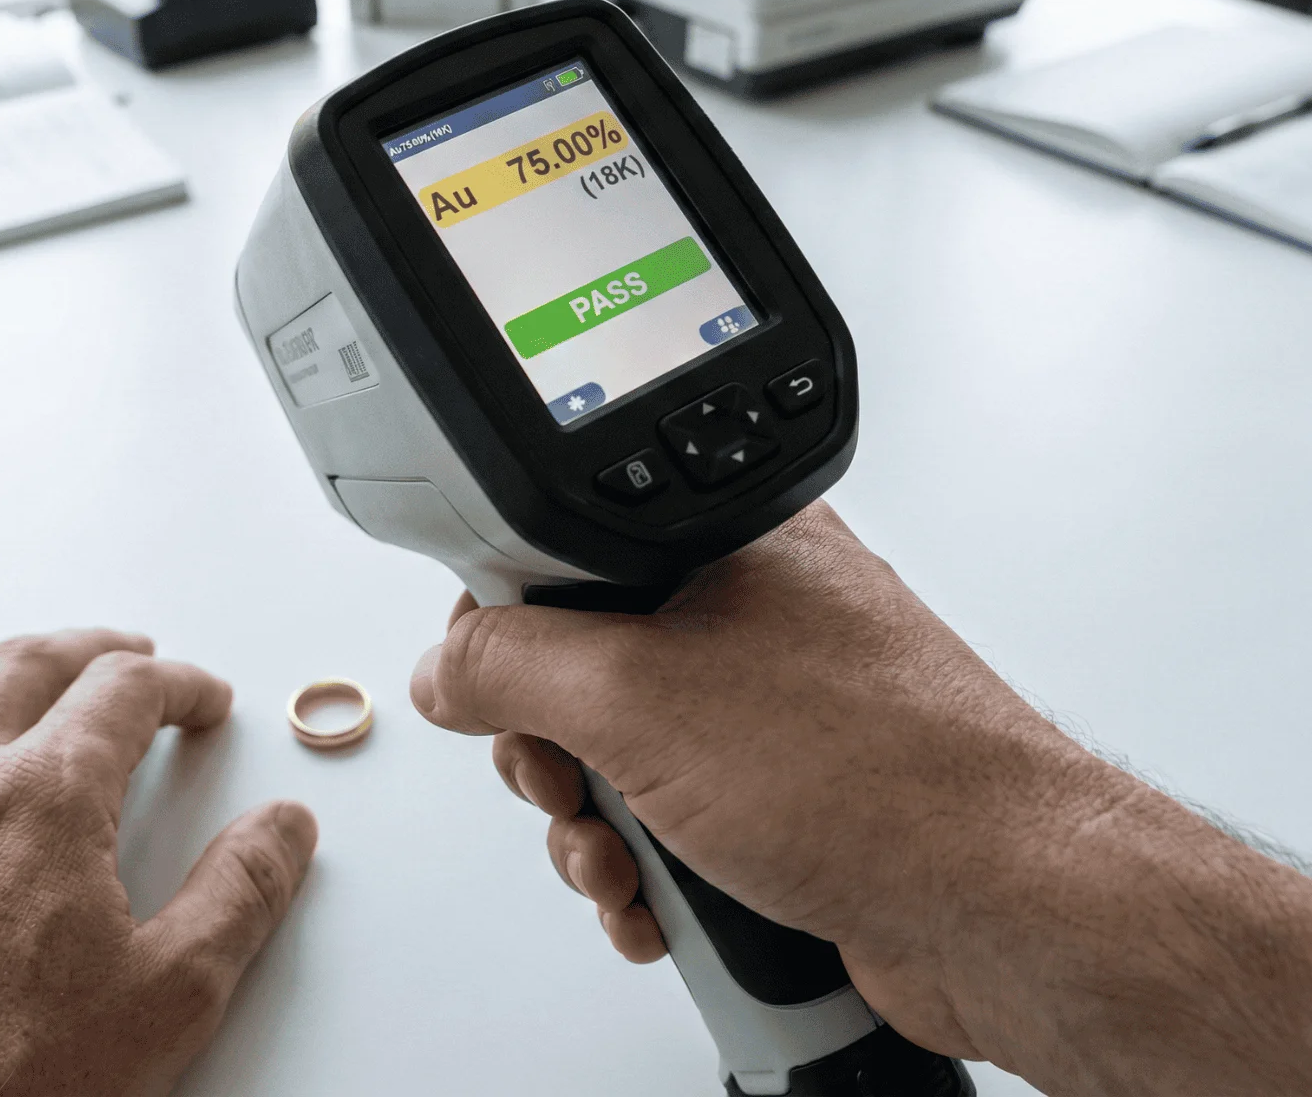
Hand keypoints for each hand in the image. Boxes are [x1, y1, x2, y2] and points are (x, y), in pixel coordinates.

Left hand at [0, 630, 316, 1096]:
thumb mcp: (167, 999)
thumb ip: (239, 895)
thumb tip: (283, 829)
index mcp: (42, 797)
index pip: (124, 692)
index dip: (180, 685)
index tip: (203, 700)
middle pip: (25, 665)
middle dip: (91, 651)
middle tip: (130, 655)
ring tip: (29, 683)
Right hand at [411, 502, 1311, 1094]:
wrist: (1006, 908)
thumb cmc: (876, 772)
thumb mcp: (638, 696)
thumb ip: (511, 666)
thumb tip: (446, 665)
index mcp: (724, 544)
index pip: (563, 560)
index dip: (510, 632)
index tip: (500, 696)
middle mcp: (752, 617)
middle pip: (580, 673)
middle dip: (555, 757)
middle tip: (575, 787)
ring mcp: (772, 713)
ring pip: (624, 761)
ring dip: (598, 830)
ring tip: (629, 861)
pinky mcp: (787, 799)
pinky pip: (676, 821)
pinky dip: (653, 870)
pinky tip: (667, 902)